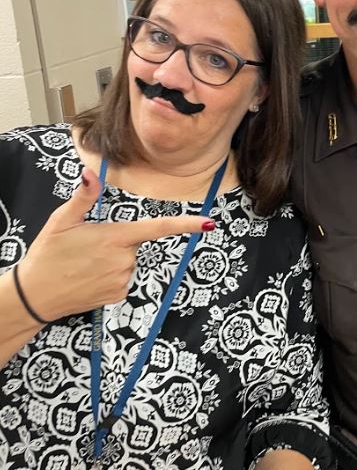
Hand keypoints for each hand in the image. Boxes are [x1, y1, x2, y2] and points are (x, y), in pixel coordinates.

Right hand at [17, 167, 211, 321]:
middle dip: (117, 241)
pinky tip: (88, 278)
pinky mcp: (118, 295)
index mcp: (114, 236)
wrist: (34, 296)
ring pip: (127, 261)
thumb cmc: (47, 254)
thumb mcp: (62, 220)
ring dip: (111, 260)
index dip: (186, 225)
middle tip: (86, 247)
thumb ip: (83, 197)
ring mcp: (122, 279)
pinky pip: (122, 278)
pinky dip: (109, 276)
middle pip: (134, 243)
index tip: (209, 224)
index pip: (157, 228)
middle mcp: (124, 259)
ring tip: (83, 264)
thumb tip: (90, 172)